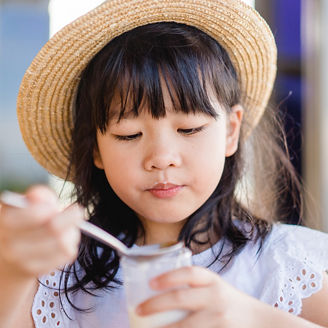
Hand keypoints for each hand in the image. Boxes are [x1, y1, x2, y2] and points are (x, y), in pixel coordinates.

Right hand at [0, 185, 83, 279]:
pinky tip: (64, 239)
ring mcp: (23, 260)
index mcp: (6, 222)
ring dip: (71, 230)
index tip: (54, 206)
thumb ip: (38, 196)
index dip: (49, 208)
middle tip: (77, 210)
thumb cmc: (26, 223)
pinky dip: (71, 243)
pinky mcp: (38, 270)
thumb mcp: (29, 205)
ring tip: (68, 226)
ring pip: (63, 242)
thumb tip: (36, 194)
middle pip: (54, 229)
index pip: (34, 214)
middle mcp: (11, 244)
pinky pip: (66, 253)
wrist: (11, 257)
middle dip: (70, 217)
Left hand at [136, 265, 262, 327]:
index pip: (189, 273)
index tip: (150, 283)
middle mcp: (215, 297)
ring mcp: (217, 319)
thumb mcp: (216, 287)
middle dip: (155, 305)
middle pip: (180, 299)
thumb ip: (195, 286)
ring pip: (184, 326)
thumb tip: (160, 290)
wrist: (260, 323)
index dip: (168, 276)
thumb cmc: (230, 302)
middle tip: (139, 309)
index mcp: (213, 281)